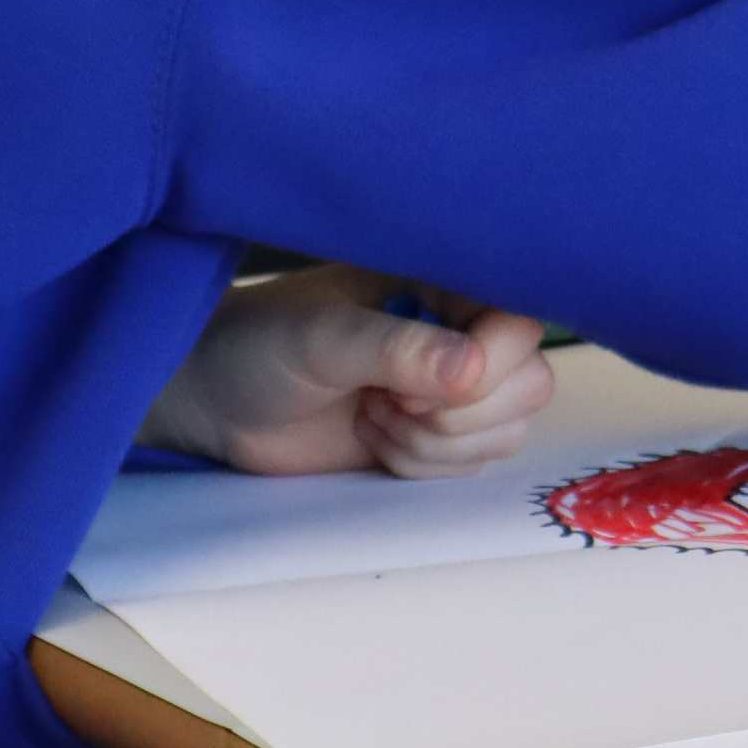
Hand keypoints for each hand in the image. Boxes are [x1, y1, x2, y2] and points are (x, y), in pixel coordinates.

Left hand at [142, 265, 560, 478]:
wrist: (216, 401)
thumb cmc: (260, 346)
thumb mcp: (322, 339)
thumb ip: (398, 349)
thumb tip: (473, 369)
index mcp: (444, 283)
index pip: (523, 319)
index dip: (492, 362)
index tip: (419, 384)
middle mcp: (461, 331)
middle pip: (530, 382)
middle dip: (460, 413)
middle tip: (388, 401)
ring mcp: (452, 388)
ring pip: (509, 428)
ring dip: (437, 442)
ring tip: (373, 415)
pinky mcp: (437, 436)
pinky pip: (475, 463)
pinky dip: (424, 465)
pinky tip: (374, 437)